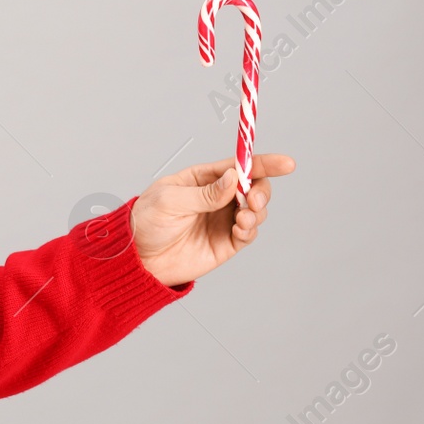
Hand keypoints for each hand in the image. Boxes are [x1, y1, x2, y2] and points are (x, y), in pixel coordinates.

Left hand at [129, 153, 294, 287]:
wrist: (138, 259)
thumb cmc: (147, 222)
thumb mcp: (170, 201)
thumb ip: (205, 193)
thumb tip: (234, 178)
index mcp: (203, 179)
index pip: (238, 166)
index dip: (264, 163)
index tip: (286, 163)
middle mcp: (217, 197)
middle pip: (254, 188)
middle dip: (261, 192)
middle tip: (254, 201)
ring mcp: (222, 220)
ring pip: (255, 211)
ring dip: (256, 212)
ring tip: (241, 219)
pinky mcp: (225, 243)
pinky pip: (248, 234)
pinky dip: (250, 230)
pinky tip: (240, 229)